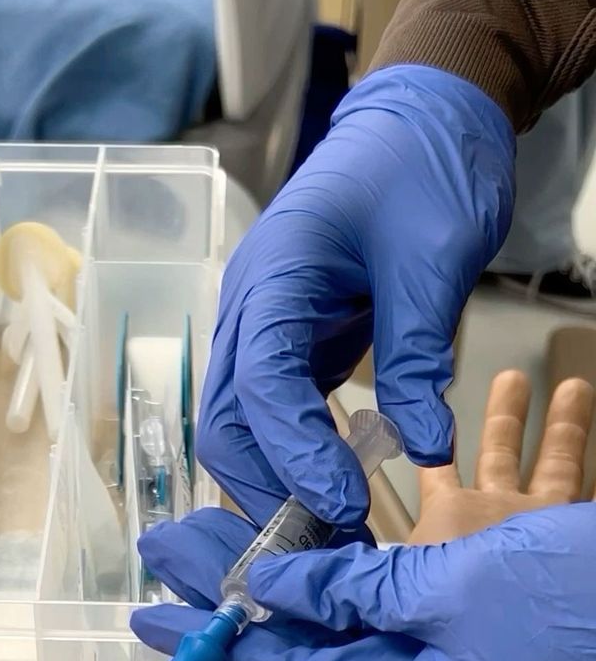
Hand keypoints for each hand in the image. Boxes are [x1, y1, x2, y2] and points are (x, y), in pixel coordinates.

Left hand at [132, 372, 595, 660]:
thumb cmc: (573, 610)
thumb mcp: (458, 591)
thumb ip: (358, 589)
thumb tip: (267, 587)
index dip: (212, 635)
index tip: (146, 606)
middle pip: (302, 641)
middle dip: (237, 586)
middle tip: (171, 541)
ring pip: (344, 611)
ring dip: (291, 562)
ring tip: (226, 519)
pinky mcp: (469, 624)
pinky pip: (400, 589)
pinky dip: (364, 553)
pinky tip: (323, 528)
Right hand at [196, 65, 513, 528]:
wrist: (422, 121)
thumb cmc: (424, 168)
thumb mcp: (433, 259)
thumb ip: (416, 354)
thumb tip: (421, 445)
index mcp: (274, 275)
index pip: (262, 385)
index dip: (296, 454)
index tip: (344, 504)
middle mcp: (249, 306)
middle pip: (228, 421)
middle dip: (271, 487)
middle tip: (333, 540)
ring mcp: (261, 326)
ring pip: (242, 427)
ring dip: (279, 483)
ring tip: (336, 529)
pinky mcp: (286, 342)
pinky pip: (273, 414)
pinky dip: (296, 458)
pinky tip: (334, 489)